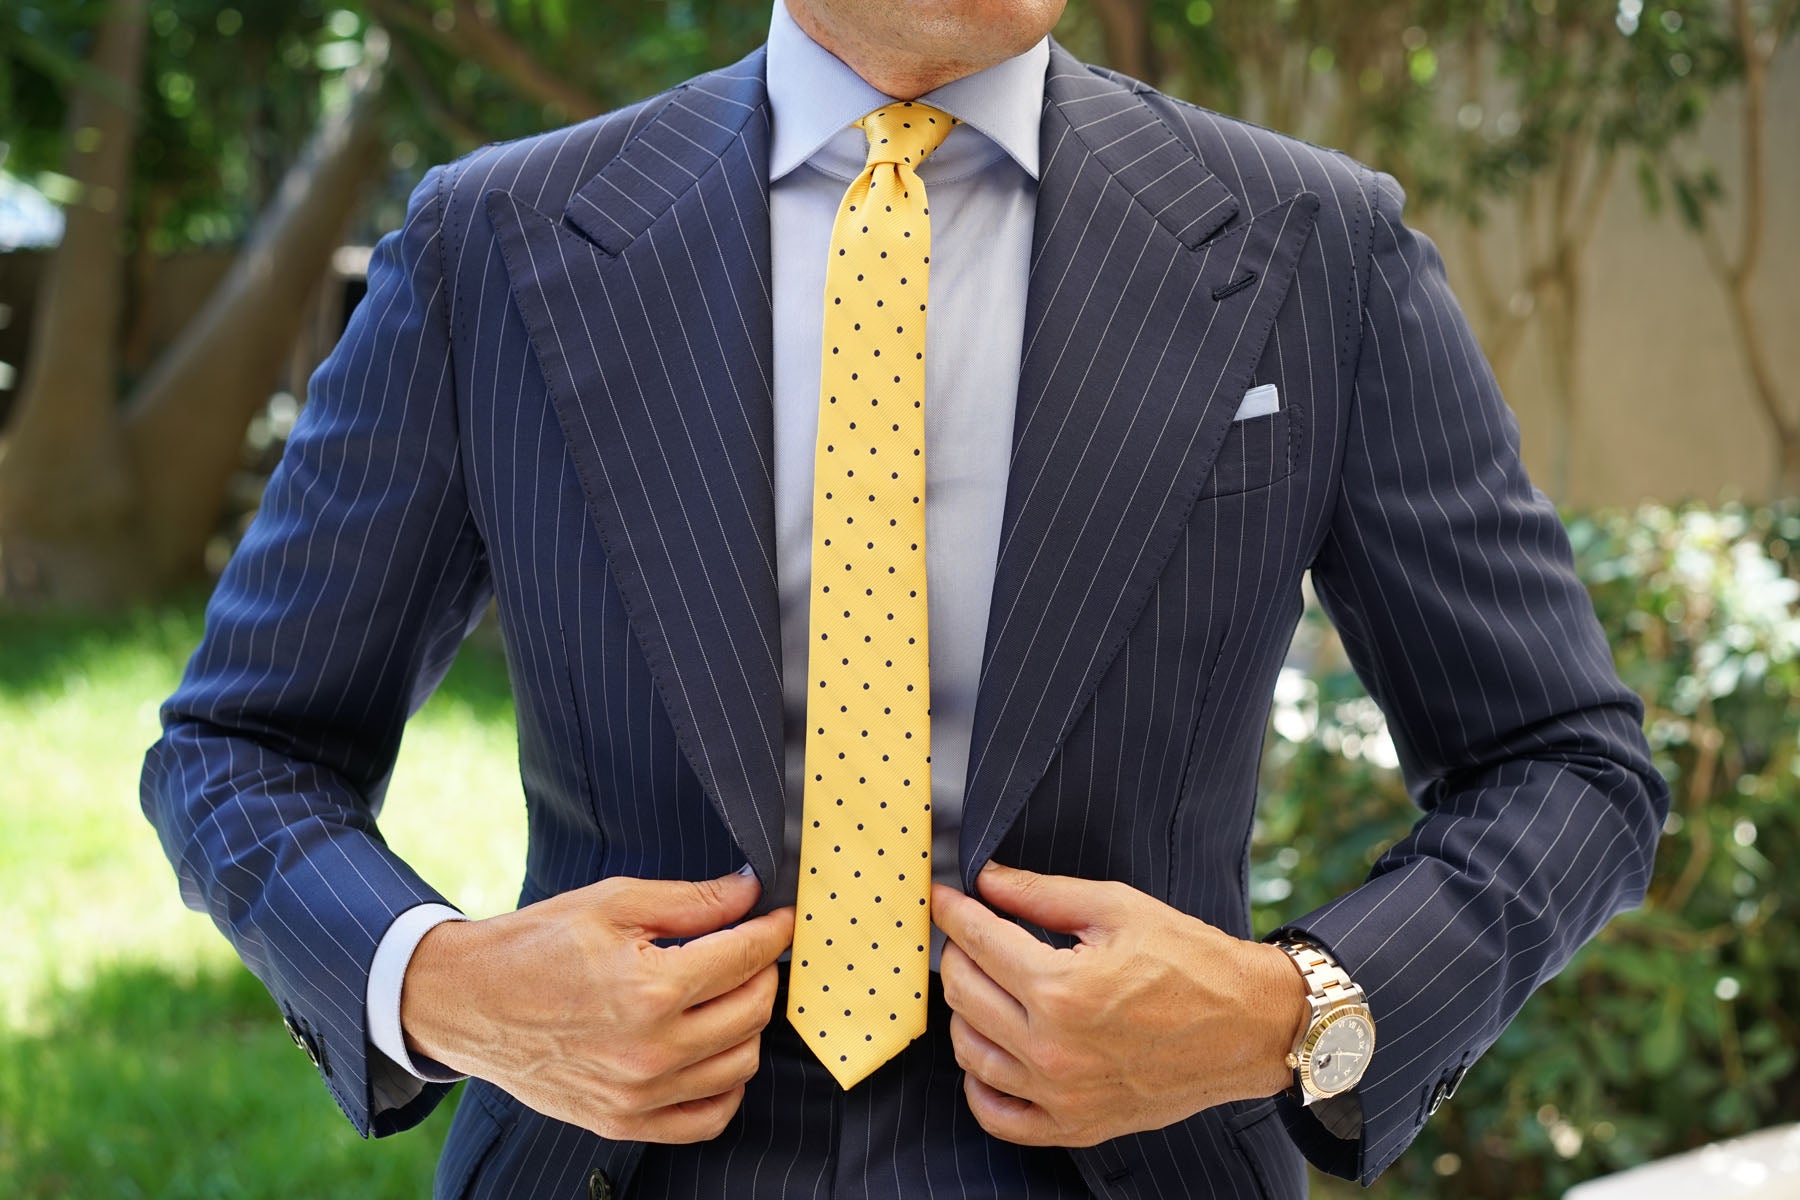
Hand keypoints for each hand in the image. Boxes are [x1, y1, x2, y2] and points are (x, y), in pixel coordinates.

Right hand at [401, 870, 793, 1142]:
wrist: (468, 1002)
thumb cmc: (536, 946)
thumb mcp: (613, 903)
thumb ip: (691, 901)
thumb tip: (750, 892)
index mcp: (651, 989)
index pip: (745, 957)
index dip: (774, 931)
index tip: (783, 918)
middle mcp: (651, 1050)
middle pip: (753, 1011)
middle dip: (764, 972)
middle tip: (752, 950)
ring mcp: (639, 1095)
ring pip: (741, 1063)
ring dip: (749, 1024)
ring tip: (729, 994)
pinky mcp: (623, 1123)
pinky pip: (708, 1118)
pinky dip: (727, 1087)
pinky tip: (716, 1051)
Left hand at [931, 862, 1306, 1146]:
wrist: (1249, 1026)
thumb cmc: (1191, 961)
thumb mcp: (1117, 908)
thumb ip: (1041, 894)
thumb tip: (987, 880)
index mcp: (1063, 989)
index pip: (977, 943)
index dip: (953, 913)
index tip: (943, 898)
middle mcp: (1054, 1049)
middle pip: (964, 994)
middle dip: (957, 955)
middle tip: (969, 935)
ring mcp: (1062, 1095)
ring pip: (970, 1052)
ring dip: (965, 1011)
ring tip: (985, 984)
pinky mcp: (1076, 1125)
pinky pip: (998, 1116)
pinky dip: (979, 1084)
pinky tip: (990, 1050)